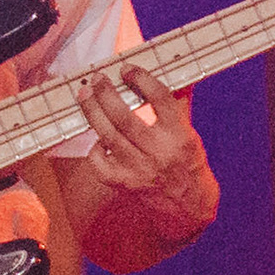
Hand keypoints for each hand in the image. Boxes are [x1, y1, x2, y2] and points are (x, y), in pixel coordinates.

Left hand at [73, 59, 212, 224]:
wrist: (188, 206)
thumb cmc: (187, 162)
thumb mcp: (189, 132)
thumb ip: (178, 104)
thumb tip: (175, 70)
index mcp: (179, 134)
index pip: (160, 99)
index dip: (141, 79)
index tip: (127, 69)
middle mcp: (159, 151)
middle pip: (124, 117)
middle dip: (106, 94)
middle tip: (97, 79)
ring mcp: (139, 169)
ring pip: (107, 135)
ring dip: (92, 112)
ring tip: (85, 95)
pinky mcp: (123, 183)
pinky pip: (98, 162)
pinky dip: (94, 148)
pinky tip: (98, 139)